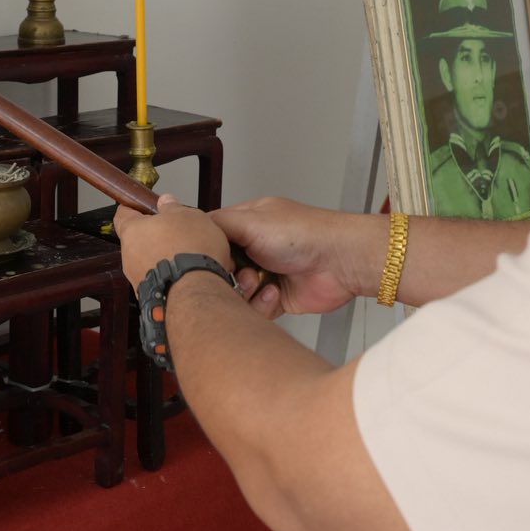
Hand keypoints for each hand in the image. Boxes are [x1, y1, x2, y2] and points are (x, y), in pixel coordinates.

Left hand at [113, 195, 232, 290]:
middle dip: (154, 236)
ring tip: (186, 256)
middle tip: (176, 232)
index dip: (133, 208)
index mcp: (133, 230)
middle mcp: (128, 255)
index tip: (142, 206)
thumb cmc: (190, 251)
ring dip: (162, 258)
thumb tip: (166, 202)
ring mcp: (137, 278)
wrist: (195, 293)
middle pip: (137, 240)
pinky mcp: (148, 297)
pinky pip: (157, 280)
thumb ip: (173, 208)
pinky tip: (187, 274)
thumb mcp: (188, 216)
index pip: (123, 214)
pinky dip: (168, 276)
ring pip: (147, 262)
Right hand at [213, 196, 366, 317]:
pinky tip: (274, 293)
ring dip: (245, 291)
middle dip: (226, 275)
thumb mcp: (251, 221)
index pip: (213, 236)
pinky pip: (254, 309)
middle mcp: (255, 247)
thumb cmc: (304, 234)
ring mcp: (266, 273)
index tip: (204, 259)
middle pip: (222, 269)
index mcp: (248, 223)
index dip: (206, 250)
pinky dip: (261, 305)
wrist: (339, 262)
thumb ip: (217, 224)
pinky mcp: (276, 297)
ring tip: (258, 282)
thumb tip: (190, 224)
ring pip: (236, 292)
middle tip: (236, 272)